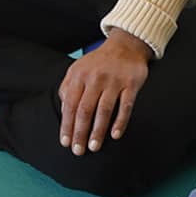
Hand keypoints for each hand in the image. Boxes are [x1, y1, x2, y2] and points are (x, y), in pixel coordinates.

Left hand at [58, 31, 150, 154]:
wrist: (125, 45)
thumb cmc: (99, 62)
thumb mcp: (78, 69)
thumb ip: (68, 88)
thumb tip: (64, 111)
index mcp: (79, 76)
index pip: (70, 105)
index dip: (67, 125)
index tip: (65, 142)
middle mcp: (96, 78)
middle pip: (85, 110)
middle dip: (80, 133)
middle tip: (78, 151)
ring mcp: (114, 81)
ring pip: (104, 110)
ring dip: (98, 131)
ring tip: (94, 147)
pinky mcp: (131, 83)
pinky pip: (126, 106)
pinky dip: (120, 121)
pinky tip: (115, 135)